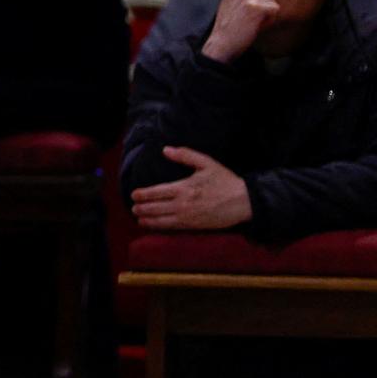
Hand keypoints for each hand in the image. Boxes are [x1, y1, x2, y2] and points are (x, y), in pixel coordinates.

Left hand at [131, 146, 252, 230]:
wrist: (243, 202)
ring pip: (161, 220)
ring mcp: (187, 217)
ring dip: (147, 220)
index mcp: (184, 188)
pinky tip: (153, 226)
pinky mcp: (194, 226)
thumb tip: (166, 149)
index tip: (134, 194)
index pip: (157, 192)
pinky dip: (160, 227)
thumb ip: (185, 155)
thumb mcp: (206, 163)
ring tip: (138, 218)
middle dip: (141, 208)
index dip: (143, 194)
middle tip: (133, 208)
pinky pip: (172, 228)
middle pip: (155, 208)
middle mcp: (182, 204)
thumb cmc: (225, 181)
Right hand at [201, 0, 278, 62]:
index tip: (248, 12)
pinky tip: (256, 26)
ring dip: (267, 15)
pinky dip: (269, 21)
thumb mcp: (228, 2)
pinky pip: (275, 10)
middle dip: (265, 5)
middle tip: (250, 18)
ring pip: (273, 1)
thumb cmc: (228, 26)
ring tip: (251, 23)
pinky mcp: (257, 8)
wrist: (222, 44)